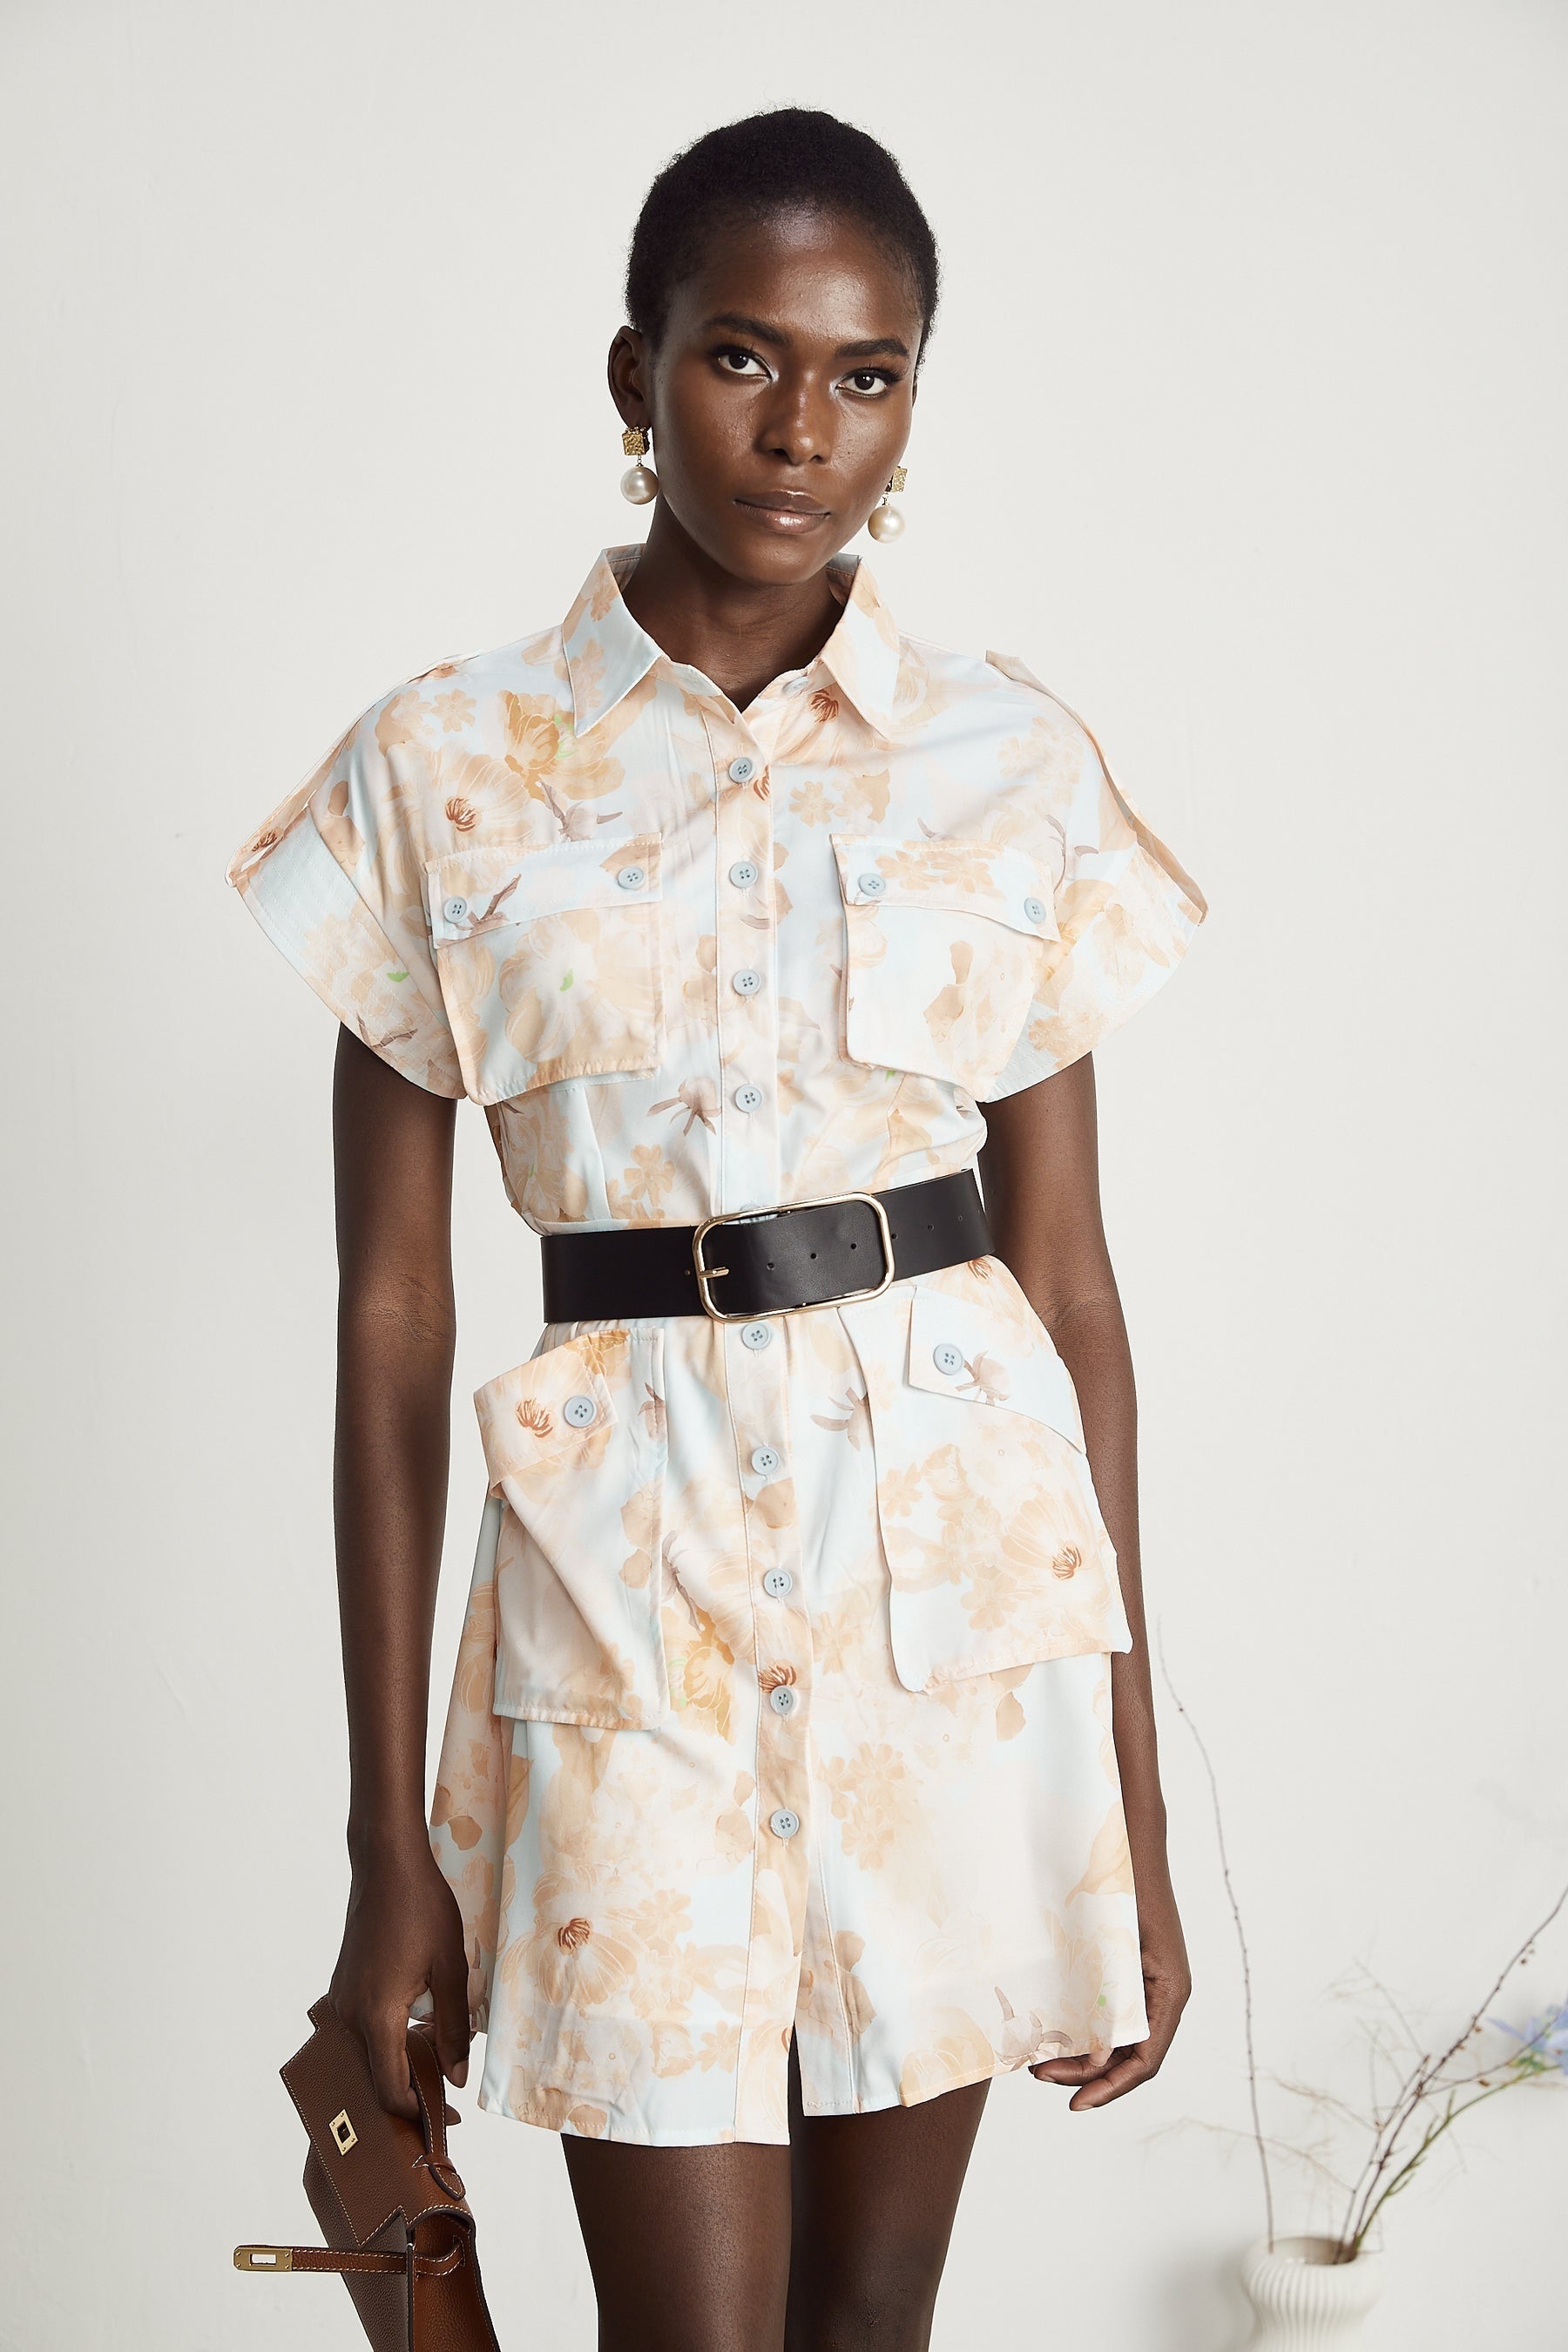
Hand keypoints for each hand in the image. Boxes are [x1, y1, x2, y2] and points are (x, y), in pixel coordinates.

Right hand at [328, 1839, 472, 2122]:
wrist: (386, 1864)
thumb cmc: (422, 1909)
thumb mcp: (451, 1969)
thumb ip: (453, 2029)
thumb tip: (457, 2079)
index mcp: (376, 2016)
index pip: (389, 2089)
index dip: (418, 2112)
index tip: (446, 2116)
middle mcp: (348, 2015)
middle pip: (373, 2078)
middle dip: (409, 2093)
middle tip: (446, 2097)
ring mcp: (340, 2000)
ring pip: (367, 2054)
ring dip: (398, 2063)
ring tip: (435, 2061)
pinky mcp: (342, 1987)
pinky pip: (361, 2029)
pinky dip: (387, 2040)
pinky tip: (417, 2027)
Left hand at [1030, 1899, 1189, 2110]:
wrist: (1126, 1832)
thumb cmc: (1124, 1880)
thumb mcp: (1114, 1946)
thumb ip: (1109, 2002)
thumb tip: (1095, 2059)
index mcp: (1171, 1990)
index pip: (1146, 2060)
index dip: (1111, 2087)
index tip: (1076, 2103)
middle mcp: (1163, 1992)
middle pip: (1127, 2053)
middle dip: (1084, 2071)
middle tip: (1037, 2074)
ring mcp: (1145, 1980)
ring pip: (1115, 2034)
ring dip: (1079, 2050)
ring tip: (1036, 2057)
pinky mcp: (1126, 1967)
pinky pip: (1106, 2008)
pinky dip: (1081, 2023)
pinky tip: (1049, 2026)